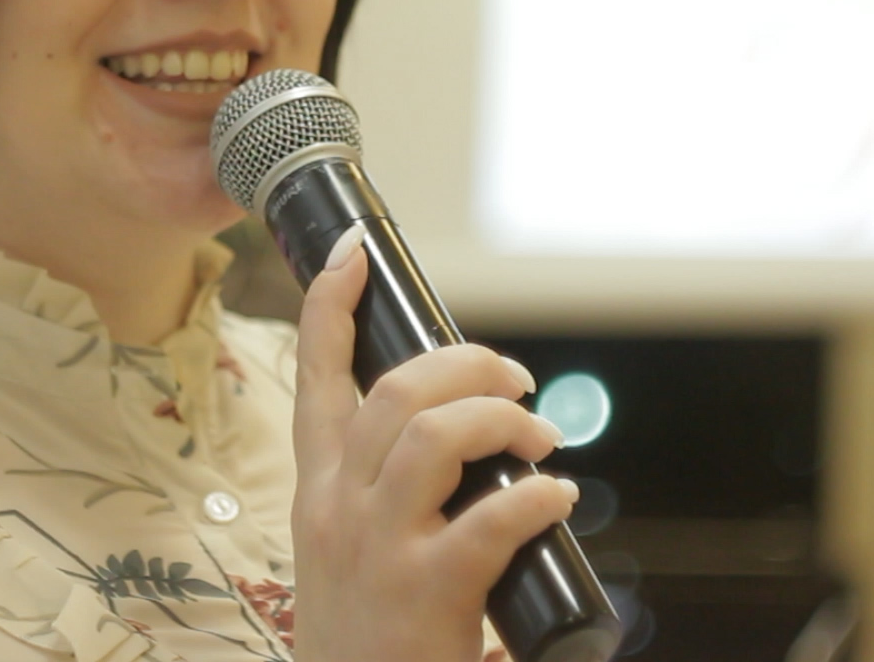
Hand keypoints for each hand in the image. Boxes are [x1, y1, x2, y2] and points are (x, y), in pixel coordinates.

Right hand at [290, 224, 577, 661]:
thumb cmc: (370, 647)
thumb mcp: (354, 559)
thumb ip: (395, 502)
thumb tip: (480, 449)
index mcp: (320, 496)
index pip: (315, 379)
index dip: (331, 305)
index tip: (354, 250)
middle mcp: (337, 511)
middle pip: (393, 391)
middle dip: (465, 363)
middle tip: (516, 381)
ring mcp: (375, 550)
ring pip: (431, 435)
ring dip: (499, 418)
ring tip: (539, 438)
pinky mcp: (422, 593)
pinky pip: (489, 519)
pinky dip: (536, 498)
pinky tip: (558, 503)